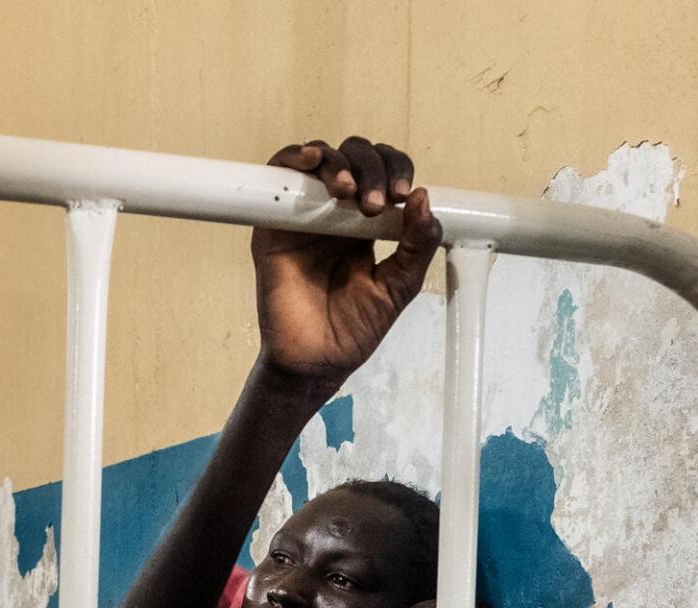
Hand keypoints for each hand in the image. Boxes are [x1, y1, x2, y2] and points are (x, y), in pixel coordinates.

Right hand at [253, 138, 441, 385]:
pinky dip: (293, 157)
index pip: (386, 173)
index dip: (397, 171)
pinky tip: (312, 161)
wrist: (315, 360)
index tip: (405, 195)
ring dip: (339, 164)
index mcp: (367, 223)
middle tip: (375, 205)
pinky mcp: (273, 225)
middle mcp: (335, 213)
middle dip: (372, 169)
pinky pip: (279, 176)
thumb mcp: (400, 286)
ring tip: (347, 191)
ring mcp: (303, 215)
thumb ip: (418, 245)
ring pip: (322, 159)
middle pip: (355, 157)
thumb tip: (424, 199)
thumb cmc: (354, 330)